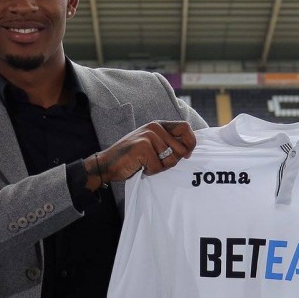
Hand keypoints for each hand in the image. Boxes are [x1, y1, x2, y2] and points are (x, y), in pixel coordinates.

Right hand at [82, 121, 197, 188]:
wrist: (107, 164)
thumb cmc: (131, 158)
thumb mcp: (151, 144)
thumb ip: (167, 143)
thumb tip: (188, 150)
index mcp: (158, 125)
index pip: (185, 127)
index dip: (190, 142)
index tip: (186, 154)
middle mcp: (155, 127)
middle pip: (181, 149)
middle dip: (172, 162)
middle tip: (155, 162)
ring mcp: (149, 136)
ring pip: (171, 160)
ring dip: (159, 167)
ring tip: (145, 163)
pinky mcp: (143, 147)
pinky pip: (158, 167)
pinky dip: (150, 172)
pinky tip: (139, 166)